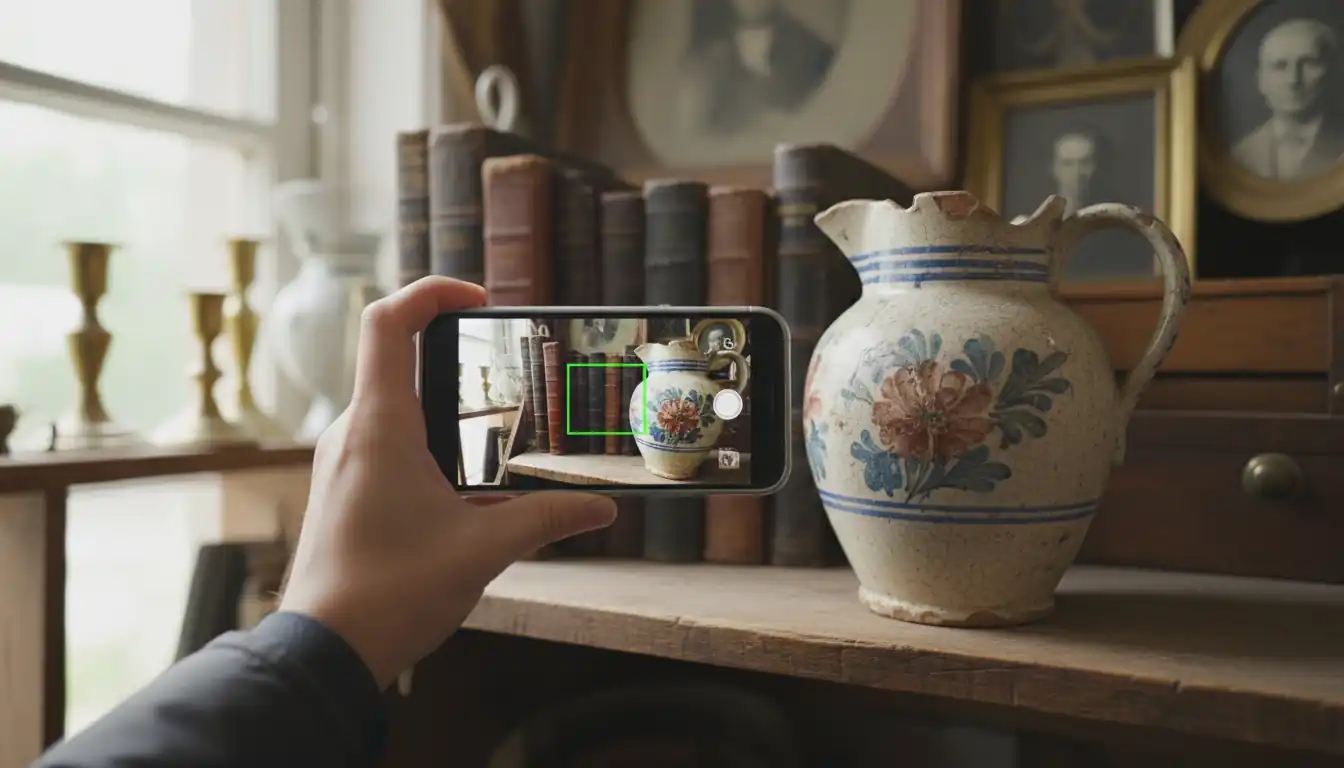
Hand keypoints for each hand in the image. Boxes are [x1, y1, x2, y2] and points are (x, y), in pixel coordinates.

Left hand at [278, 277, 616, 688]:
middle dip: (454, 360)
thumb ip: (546, 519)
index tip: (478, 298)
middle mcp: (352, 433)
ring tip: (497, 437)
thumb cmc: (391, 593)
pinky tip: (464, 489)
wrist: (325, 652)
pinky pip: (384, 445)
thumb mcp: (484, 550)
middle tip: (509, 374)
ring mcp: (341, 462)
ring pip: (393, 409)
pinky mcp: (341, 490)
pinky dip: (426, 446)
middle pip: (396, 362)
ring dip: (443, 411)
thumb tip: (601, 507)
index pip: (387, 322)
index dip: (430, 292)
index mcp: (380, 426)